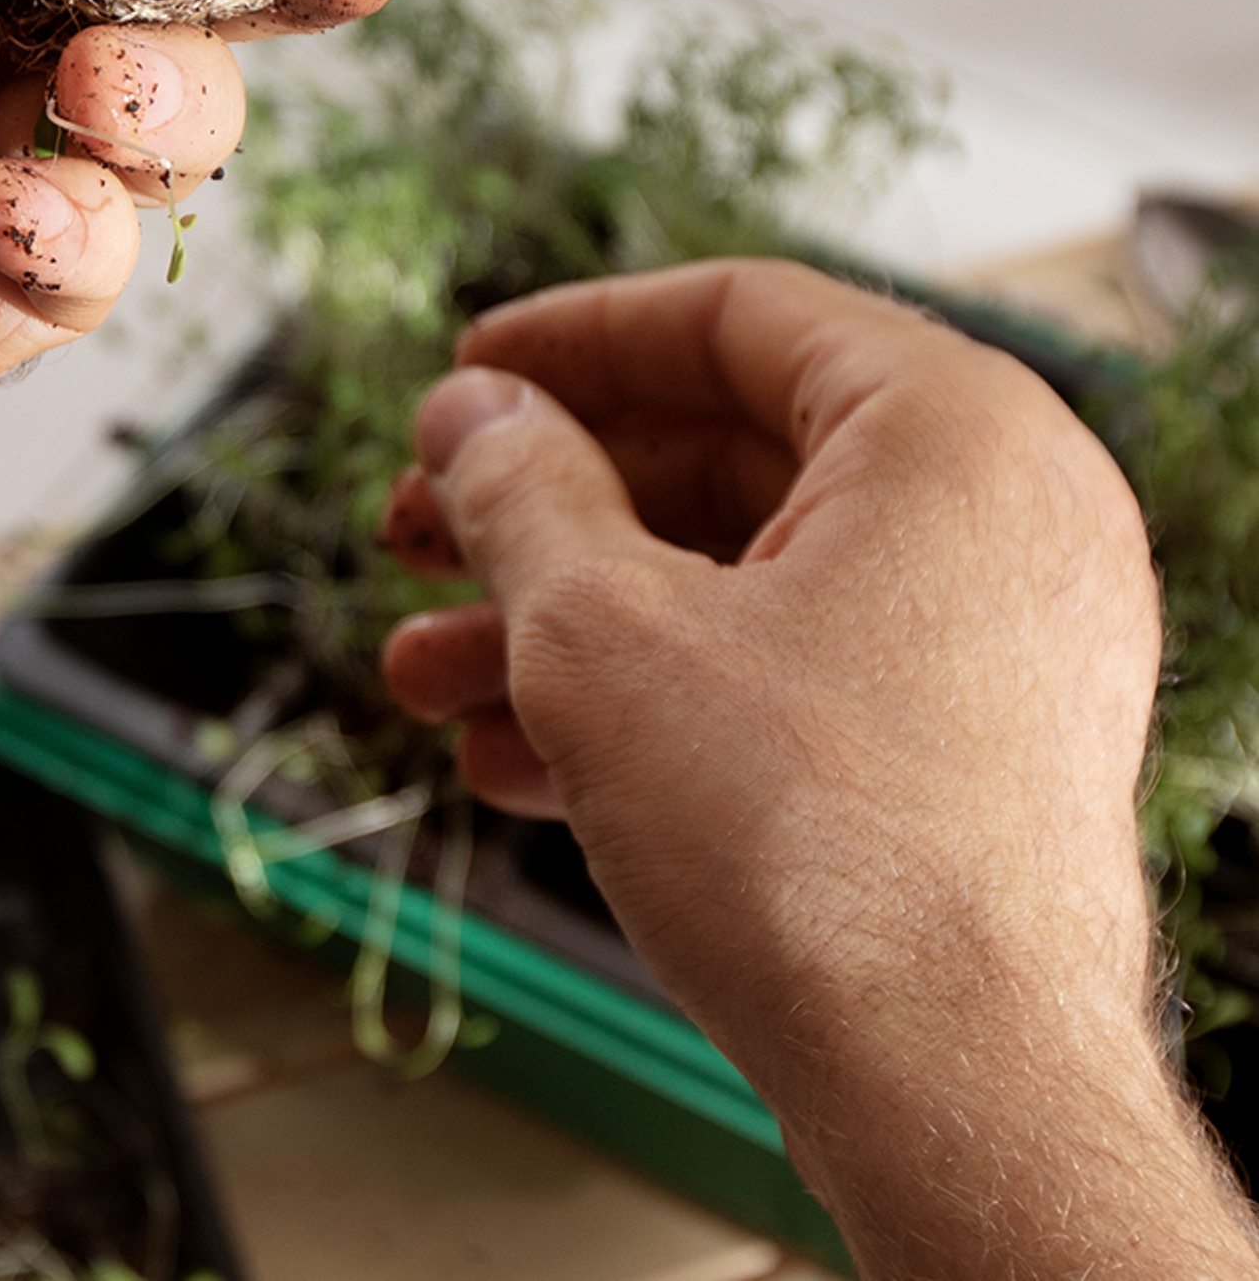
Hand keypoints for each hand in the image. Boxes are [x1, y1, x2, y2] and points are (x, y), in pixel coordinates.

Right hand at [377, 260, 1254, 1278]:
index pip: (735, 313)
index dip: (571, 337)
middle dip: (542, 505)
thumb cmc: (818, 852)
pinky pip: (781, 671)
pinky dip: (646, 695)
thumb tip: (470, 416)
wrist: (954, 1103)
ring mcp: (991, 643)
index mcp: (951, 431)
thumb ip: (518, 488)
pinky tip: (510, 752)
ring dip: (562, 619)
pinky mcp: (962, 753)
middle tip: (419, 528)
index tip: (466, 377)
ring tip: (426, 673)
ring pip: (735, 578)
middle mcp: (997, 519)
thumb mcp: (602, 628)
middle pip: (722, 450)